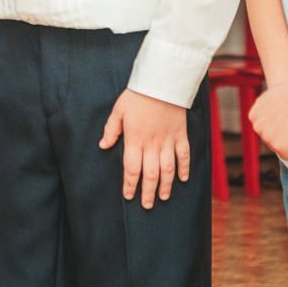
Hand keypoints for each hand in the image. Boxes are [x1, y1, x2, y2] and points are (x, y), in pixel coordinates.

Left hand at [99, 89, 189, 208]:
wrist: (162, 81)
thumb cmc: (138, 95)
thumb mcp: (119, 110)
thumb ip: (111, 129)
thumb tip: (103, 145)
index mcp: (135, 139)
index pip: (131, 169)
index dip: (130, 184)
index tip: (128, 196)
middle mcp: (152, 144)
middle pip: (150, 174)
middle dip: (148, 192)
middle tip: (146, 205)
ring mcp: (168, 140)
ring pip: (168, 169)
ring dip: (166, 185)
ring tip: (163, 197)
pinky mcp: (180, 134)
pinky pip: (184, 155)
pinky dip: (184, 168)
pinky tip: (183, 179)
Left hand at [249, 73, 287, 163]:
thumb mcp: (272, 96)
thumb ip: (264, 109)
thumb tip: (257, 116)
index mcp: (254, 116)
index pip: (266, 129)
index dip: (281, 125)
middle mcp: (257, 127)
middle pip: (271, 139)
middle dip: (284, 135)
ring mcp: (267, 138)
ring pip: (280, 148)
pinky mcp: (279, 147)